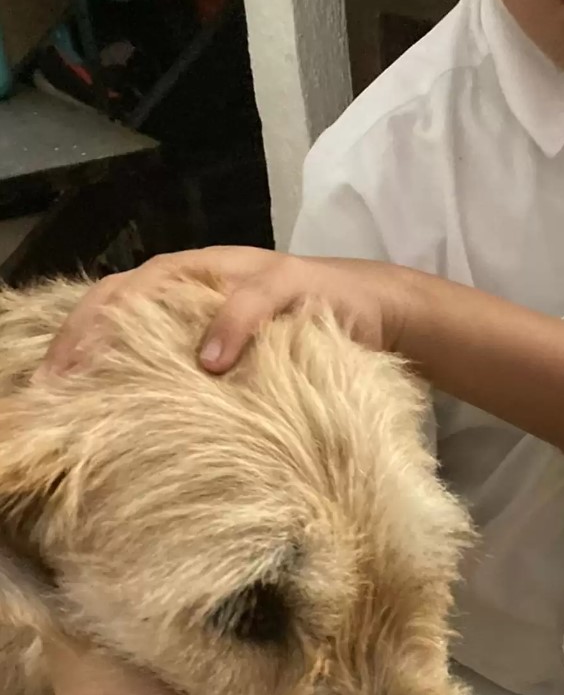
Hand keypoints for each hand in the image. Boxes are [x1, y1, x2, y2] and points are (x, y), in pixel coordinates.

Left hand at [43, 247, 409, 375]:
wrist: (381, 310)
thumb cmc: (304, 340)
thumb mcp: (247, 359)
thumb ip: (202, 372)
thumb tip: (148, 423)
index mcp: (190, 289)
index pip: (117, 301)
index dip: (78, 336)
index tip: (51, 385)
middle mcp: (208, 271)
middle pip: (130, 286)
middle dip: (91, 328)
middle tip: (63, 378)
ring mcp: (247, 271)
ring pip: (173, 279)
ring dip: (138, 320)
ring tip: (111, 366)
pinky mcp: (291, 283)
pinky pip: (251, 300)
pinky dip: (228, 327)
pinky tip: (212, 362)